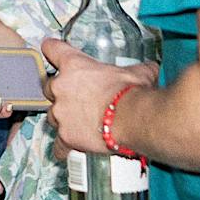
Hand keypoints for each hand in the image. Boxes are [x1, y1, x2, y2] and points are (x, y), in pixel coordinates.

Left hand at [42, 37, 156, 155]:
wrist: (132, 119)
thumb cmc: (131, 92)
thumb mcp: (135, 74)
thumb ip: (137, 70)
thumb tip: (150, 69)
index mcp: (74, 65)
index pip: (52, 49)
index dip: (52, 50)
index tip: (51, 51)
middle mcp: (60, 86)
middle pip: (48, 87)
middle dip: (60, 93)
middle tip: (76, 98)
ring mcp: (60, 112)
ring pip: (52, 115)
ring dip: (63, 119)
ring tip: (80, 124)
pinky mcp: (65, 135)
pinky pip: (58, 144)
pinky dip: (62, 148)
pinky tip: (68, 150)